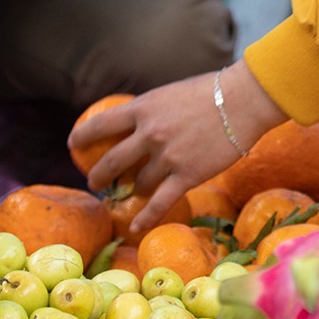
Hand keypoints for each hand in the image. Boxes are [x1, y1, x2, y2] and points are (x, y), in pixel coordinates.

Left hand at [72, 62, 286, 236]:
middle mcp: (149, 134)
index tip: (73, 145)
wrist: (245, 100)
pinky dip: (144, 218)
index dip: (81, 138)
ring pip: (137, 184)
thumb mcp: (171, 93)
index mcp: (143, 108)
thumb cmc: (213, 91)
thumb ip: (152, 110)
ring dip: (132, 190)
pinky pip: (159, 203)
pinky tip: (135, 227)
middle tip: (97, 182)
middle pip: (111, 162)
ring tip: (131, 193)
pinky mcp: (187, 176)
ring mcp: (167, 157)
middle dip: (100, 176)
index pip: (99, 125)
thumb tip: (138, 124)